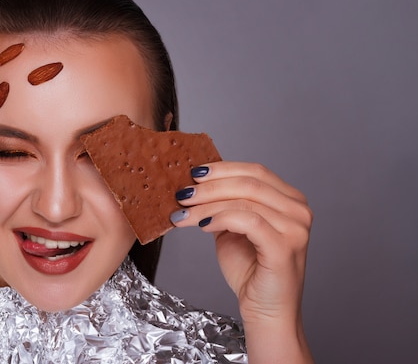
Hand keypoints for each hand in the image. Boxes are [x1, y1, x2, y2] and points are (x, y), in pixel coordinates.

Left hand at [171, 161, 313, 362]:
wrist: (265, 311)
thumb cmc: (251, 271)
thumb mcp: (233, 228)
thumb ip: (225, 205)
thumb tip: (196, 185)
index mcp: (289, 200)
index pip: (254, 171)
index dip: (222, 169)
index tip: (192, 174)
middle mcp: (298, 209)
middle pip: (249, 182)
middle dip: (210, 186)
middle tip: (182, 193)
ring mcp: (295, 228)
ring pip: (244, 200)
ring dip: (207, 204)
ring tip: (183, 212)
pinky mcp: (285, 246)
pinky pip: (248, 221)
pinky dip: (221, 218)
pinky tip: (203, 225)